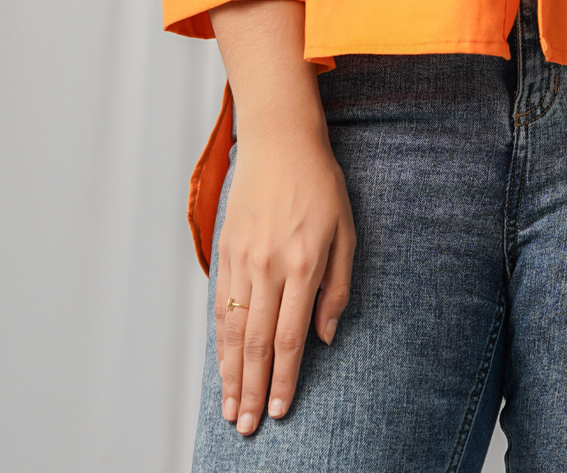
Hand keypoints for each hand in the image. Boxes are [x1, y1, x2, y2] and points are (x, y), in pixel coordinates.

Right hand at [214, 111, 356, 435]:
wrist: (280, 139)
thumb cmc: (319, 183)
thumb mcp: (346, 231)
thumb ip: (338, 286)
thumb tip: (324, 335)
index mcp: (303, 263)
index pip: (290, 337)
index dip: (285, 379)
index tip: (281, 410)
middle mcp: (269, 265)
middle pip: (258, 342)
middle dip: (253, 390)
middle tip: (247, 427)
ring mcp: (243, 257)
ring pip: (233, 330)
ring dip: (231, 374)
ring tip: (230, 408)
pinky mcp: (226, 249)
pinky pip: (220, 304)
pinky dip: (220, 340)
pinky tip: (222, 363)